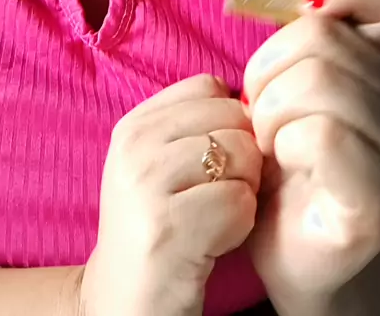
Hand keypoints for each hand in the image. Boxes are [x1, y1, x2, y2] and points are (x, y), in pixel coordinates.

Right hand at [80, 74, 261, 315]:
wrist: (125, 300)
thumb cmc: (160, 225)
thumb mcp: (160, 163)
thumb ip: (196, 124)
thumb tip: (255, 99)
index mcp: (134, 124)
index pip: (210, 85)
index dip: (230, 119)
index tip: (216, 158)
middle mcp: (135, 146)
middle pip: (232, 118)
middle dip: (244, 157)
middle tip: (219, 194)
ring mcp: (146, 185)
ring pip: (241, 155)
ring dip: (244, 191)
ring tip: (215, 216)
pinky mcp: (167, 227)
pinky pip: (240, 203)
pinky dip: (240, 225)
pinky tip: (213, 241)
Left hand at [243, 0, 379, 310]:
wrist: (287, 254)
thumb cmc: (278, 170)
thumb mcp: (283, 94)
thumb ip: (298, 49)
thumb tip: (302, 0)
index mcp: (375, 74)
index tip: (302, 18)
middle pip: (321, 38)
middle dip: (267, 70)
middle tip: (257, 112)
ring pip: (317, 81)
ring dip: (269, 110)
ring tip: (265, 141)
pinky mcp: (374, 200)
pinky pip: (321, 134)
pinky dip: (282, 144)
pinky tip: (277, 164)